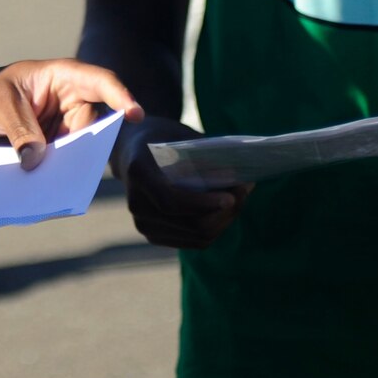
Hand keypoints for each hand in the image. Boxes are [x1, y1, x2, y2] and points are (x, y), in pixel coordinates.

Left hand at [0, 59, 142, 169]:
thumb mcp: (0, 105)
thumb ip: (19, 129)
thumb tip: (36, 160)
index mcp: (63, 77)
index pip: (99, 82)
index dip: (120, 96)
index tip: (134, 114)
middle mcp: (73, 102)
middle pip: (93, 125)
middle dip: (86, 147)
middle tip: (71, 167)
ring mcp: (67, 127)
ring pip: (82, 149)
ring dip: (71, 165)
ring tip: (53, 183)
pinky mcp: (59, 148)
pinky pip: (67, 163)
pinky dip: (59, 174)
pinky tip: (45, 189)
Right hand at [113, 117, 250, 249]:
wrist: (133, 152)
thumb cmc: (163, 138)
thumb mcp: (181, 137)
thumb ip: (205, 156)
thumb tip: (237, 175)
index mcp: (138, 173)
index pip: (171, 201)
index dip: (204, 203)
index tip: (231, 197)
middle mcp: (136, 204)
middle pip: (191, 224)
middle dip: (225, 213)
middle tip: (244, 191)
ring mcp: (144, 224)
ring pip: (198, 236)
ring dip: (225, 220)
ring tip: (239, 197)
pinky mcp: (155, 236)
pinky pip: (196, 241)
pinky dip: (217, 227)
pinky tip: (226, 208)